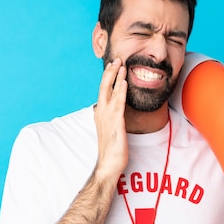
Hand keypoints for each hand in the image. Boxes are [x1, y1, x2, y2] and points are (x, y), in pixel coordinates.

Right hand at [93, 58, 128, 179]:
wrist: (109, 164)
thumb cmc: (112, 149)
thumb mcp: (111, 130)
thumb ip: (112, 118)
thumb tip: (116, 112)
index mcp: (100, 114)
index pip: (103, 91)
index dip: (108, 77)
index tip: (113, 66)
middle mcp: (101, 113)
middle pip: (104, 87)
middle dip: (110, 72)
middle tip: (116, 59)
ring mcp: (107, 118)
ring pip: (110, 92)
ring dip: (116, 77)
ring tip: (121, 64)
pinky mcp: (116, 123)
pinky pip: (118, 104)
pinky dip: (120, 92)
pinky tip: (124, 82)